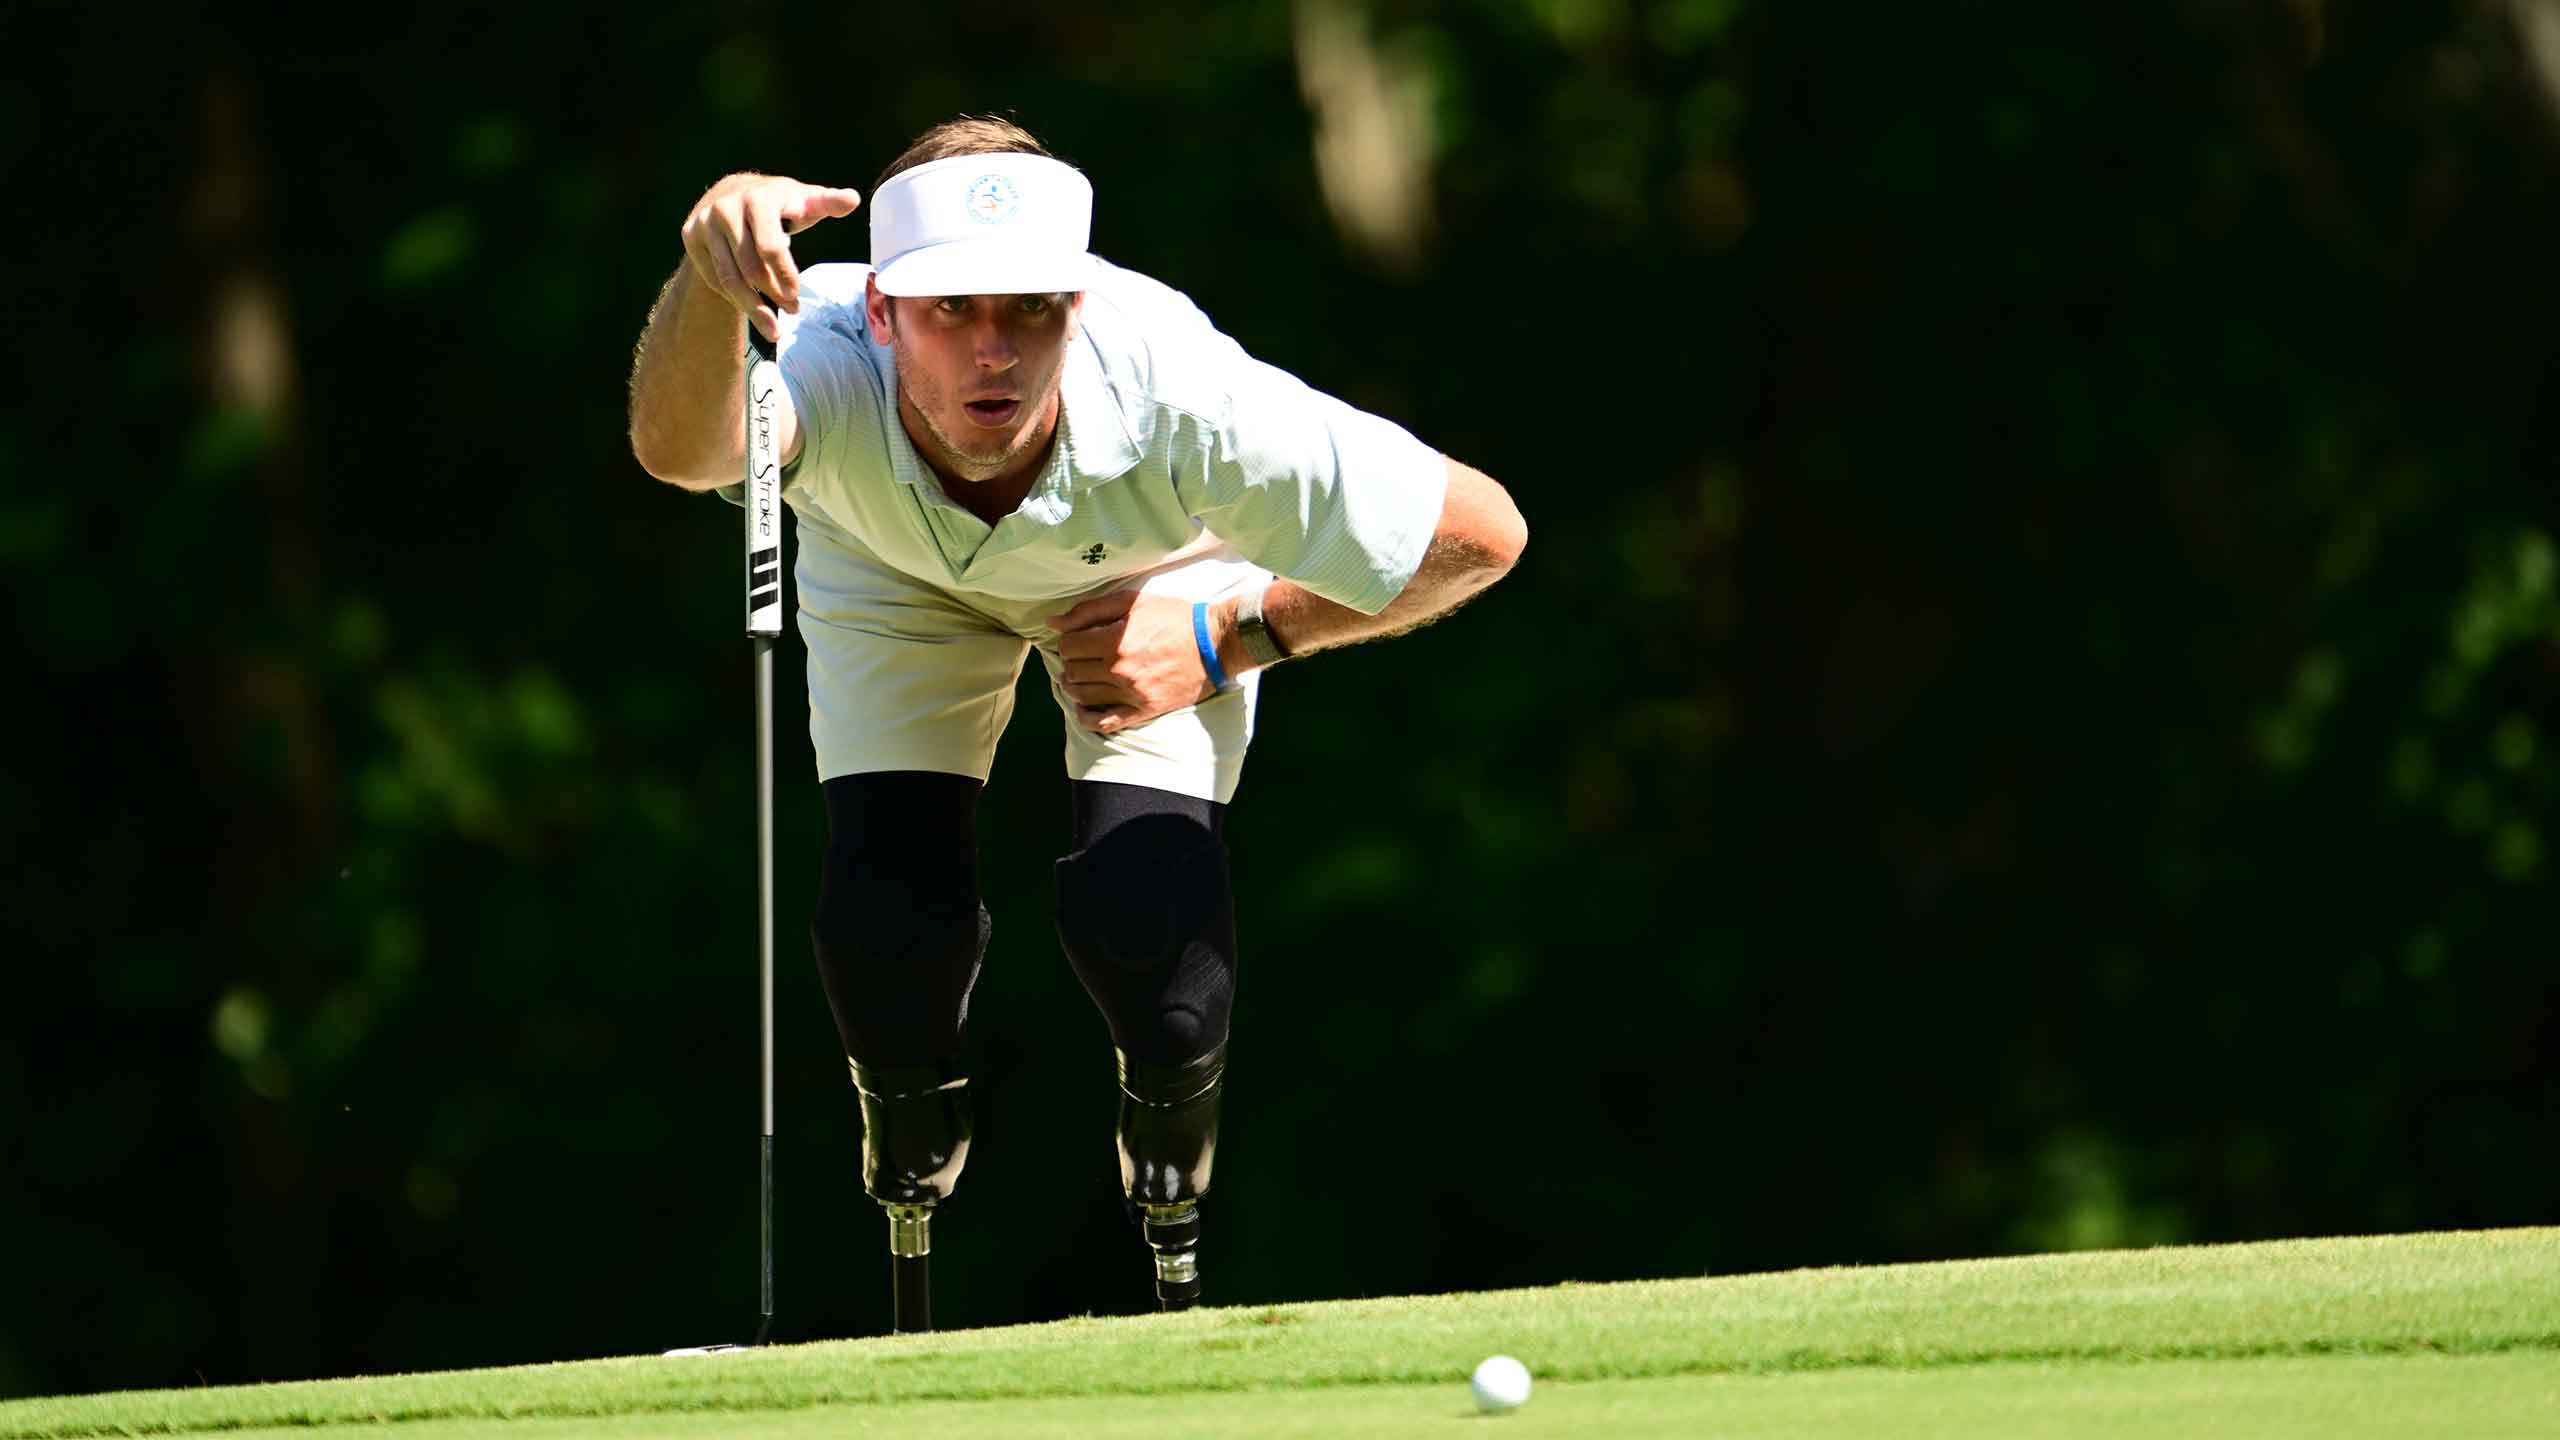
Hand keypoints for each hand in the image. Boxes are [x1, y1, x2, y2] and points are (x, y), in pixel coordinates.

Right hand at [681, 173, 863, 341]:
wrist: (730, 192)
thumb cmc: (777, 201)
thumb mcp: (803, 199)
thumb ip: (828, 203)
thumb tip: (853, 199)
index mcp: (758, 199)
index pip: (771, 247)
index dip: (785, 276)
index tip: (798, 296)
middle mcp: (726, 208)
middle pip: (750, 269)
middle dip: (773, 294)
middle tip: (792, 309)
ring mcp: (704, 223)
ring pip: (729, 278)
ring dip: (753, 308)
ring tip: (773, 329)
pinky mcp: (690, 236)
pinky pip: (714, 277)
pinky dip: (734, 297)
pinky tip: (753, 307)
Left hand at [1048, 591, 1223, 733]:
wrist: (1214, 644)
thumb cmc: (1174, 618)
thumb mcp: (1133, 602)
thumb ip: (1090, 610)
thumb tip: (1054, 623)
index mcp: (1115, 641)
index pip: (1069, 647)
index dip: (1069, 641)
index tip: (1078, 639)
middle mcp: (1119, 670)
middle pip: (1073, 672)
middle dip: (1071, 662)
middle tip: (1081, 656)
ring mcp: (1131, 693)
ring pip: (1083, 696)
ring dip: (1074, 686)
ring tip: (1080, 677)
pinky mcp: (1144, 710)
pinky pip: (1105, 722)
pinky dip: (1087, 717)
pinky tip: (1083, 708)